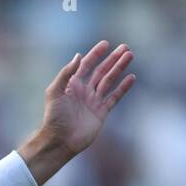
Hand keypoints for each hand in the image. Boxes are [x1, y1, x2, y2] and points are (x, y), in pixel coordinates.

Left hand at [40, 39, 135, 156]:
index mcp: (71, 86)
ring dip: (119, 68)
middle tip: (125, 47)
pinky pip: (114, 97)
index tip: (106, 44)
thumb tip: (78, 55)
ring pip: (109, 81)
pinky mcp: (101, 113)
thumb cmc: (53, 117)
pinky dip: (123, 88)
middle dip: (112, 59)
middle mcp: (83, 92)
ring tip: (130, 56)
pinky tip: (131, 77)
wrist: (60, 141)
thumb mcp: (54, 92)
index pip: (86, 66)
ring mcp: (93, 102)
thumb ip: (66, 73)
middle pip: (101, 71)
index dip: (95, 54)